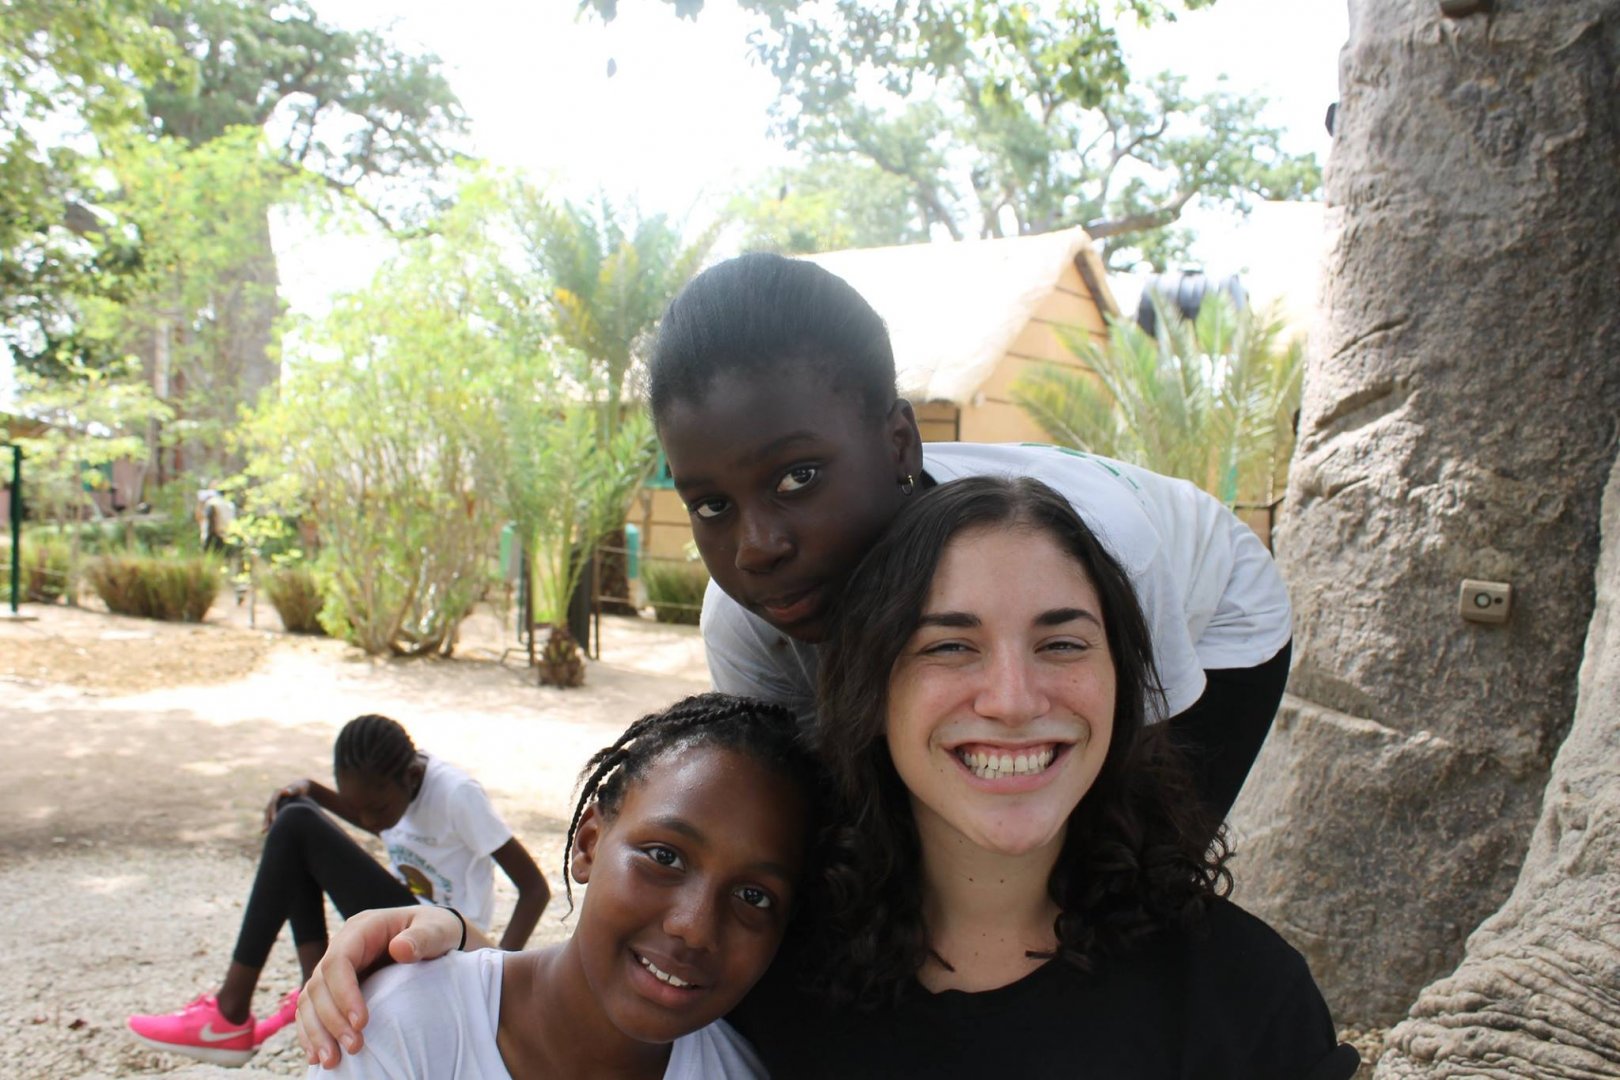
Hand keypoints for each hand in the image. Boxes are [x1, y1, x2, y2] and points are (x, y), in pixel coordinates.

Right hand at [265, 779, 311, 830]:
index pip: (273, 803)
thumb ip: (293, 790)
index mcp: (277, 793)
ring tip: (264, 832)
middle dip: (267, 819)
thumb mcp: (298, 788)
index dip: (273, 811)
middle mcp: (273, 799)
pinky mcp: (276, 808)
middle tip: (266, 829)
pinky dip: (270, 823)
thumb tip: (286, 792)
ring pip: (268, 814)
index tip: (274, 820)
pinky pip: (271, 816)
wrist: (300, 788)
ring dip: (266, 822)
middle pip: (268, 810)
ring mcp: (274, 804)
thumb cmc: (301, 788)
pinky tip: (268, 832)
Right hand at [297, 905, 463, 1068]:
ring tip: (332, 1061)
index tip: (362, 1023)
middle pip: (320, 984)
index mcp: (363, 929)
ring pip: (311, 1000)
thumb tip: (399, 949)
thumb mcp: (439, 930)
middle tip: (354, 1047)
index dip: (344, 992)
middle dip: (331, 1019)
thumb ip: (424, 938)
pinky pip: (312, 1010)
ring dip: (317, 1032)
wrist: (438, 939)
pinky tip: (316, 1057)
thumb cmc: (438, 932)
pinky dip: (311, 1033)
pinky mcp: (336, 988)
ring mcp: (337, 969)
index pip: (339, 960)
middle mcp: (343, 947)